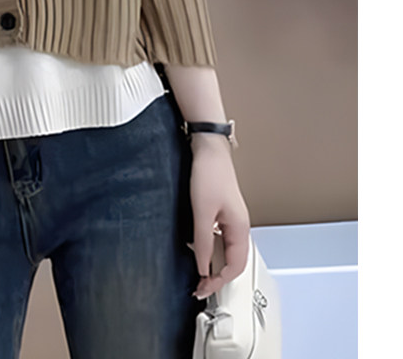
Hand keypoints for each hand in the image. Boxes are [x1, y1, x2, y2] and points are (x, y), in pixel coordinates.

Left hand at [188, 135, 250, 299]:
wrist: (209, 149)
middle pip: (233, 261)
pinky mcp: (223, 212)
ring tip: (198, 273)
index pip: (234, 266)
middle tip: (199, 286)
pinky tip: (199, 250)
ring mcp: (232, 220)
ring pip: (227, 251)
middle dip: (217, 277)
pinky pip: (221, 239)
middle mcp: (240, 227)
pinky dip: (211, 250)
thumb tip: (202, 266)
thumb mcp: (202, 212)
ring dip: (214, 264)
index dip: (219, 281)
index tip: (203, 288)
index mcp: (240, 229)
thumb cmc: (209, 175)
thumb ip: (202, 241)